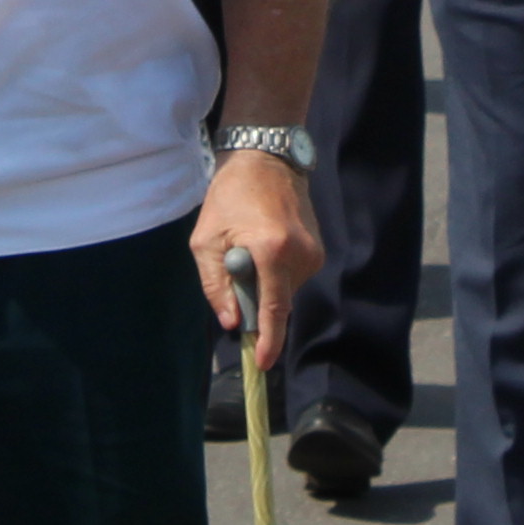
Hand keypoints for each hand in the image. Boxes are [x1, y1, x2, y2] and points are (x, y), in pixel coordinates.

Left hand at [190, 158, 323, 372]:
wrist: (266, 160)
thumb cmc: (229, 197)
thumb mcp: (206, 241)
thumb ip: (216, 285)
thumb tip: (233, 322)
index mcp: (273, 251)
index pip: (275, 309)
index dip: (268, 340)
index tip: (264, 364)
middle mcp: (301, 255)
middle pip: (278, 302)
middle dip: (255, 300)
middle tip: (234, 268)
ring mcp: (314, 253)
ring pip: (284, 291)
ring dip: (264, 283)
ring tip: (249, 246)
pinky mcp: (318, 251)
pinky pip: (291, 278)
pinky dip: (275, 273)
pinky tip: (265, 244)